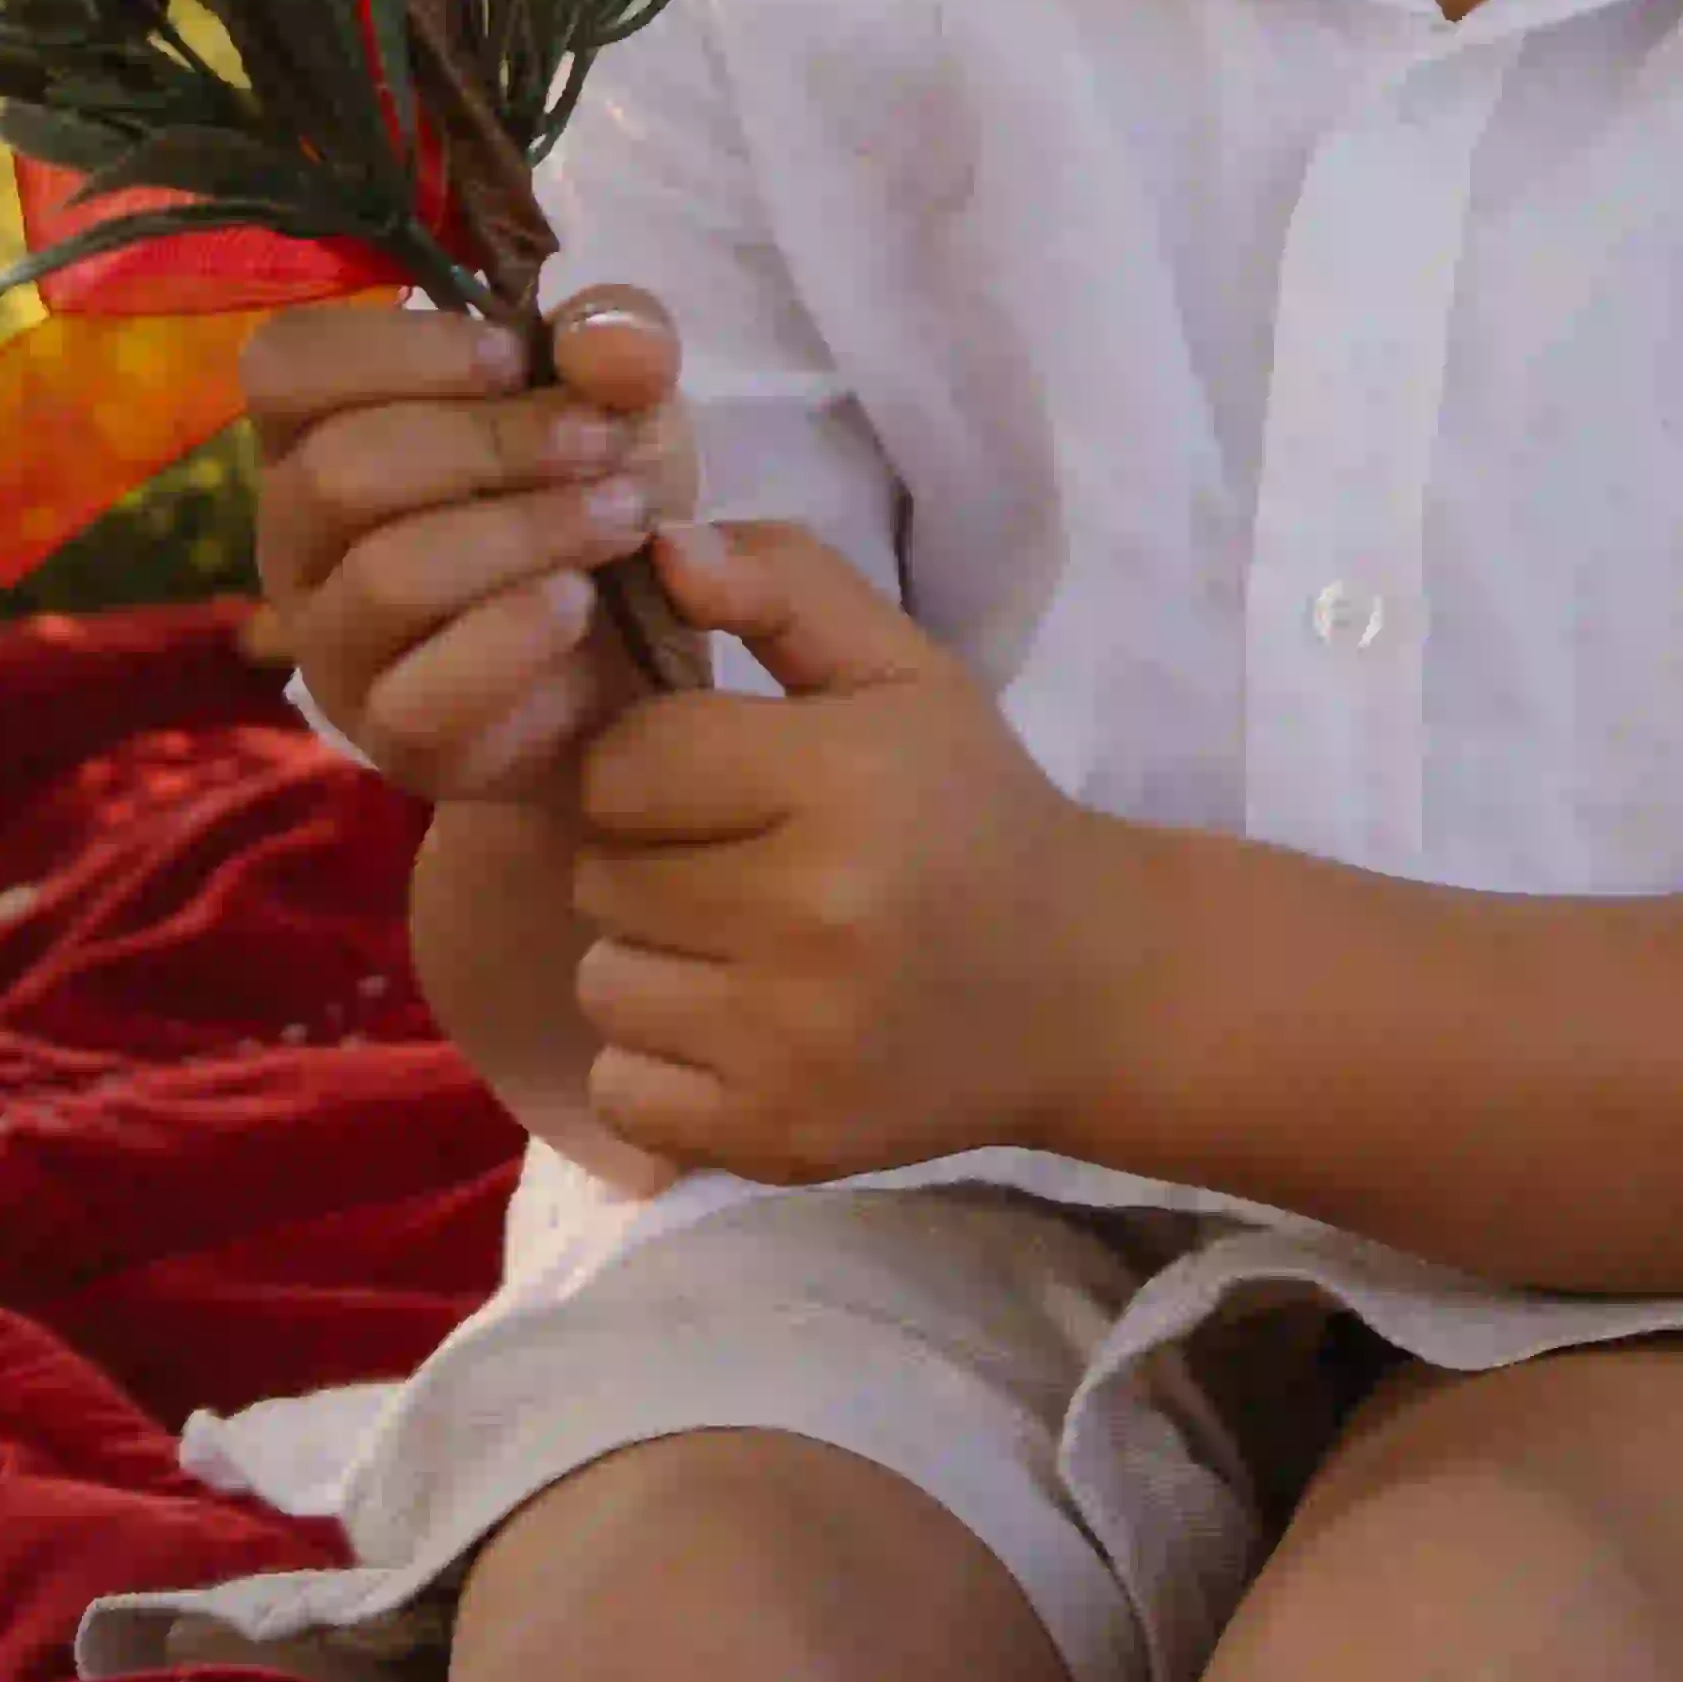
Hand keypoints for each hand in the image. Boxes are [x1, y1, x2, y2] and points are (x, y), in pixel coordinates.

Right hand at [246, 290, 696, 805]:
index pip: (283, 365)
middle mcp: (299, 539)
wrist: (648, 653)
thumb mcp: (623, 393)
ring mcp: (334, 647)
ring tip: (620, 517)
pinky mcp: (392, 735)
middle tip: (602, 443)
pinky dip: (518, 630)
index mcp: (321, 431)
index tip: (515, 356)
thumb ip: (619, 339)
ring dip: (525, 530)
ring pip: (385, 574)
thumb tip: (606, 342)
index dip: (398, 347)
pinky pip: (424, 688)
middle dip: (492, 441)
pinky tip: (581, 601)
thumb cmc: (594, 495)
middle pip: (337, 469)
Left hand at [562, 517, 1135, 1186]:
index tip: (715, 777)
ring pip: (602, 980)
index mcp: (841, 780)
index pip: (624, 764)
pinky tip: (741, 1026)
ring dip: (650, 958)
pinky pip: (620, 1087)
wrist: (1080, 985)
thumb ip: (786, 585)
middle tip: (742, 862)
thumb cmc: (972, 807)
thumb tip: (660, 545)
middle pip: (602, 873)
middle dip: (651, 858)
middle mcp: (813, 914)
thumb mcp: (903, 669)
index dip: (652, 764)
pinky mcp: (773, 1136)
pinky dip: (659, 1060)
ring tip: (744, 945)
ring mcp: (790, 1040)